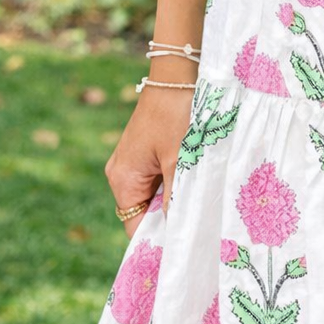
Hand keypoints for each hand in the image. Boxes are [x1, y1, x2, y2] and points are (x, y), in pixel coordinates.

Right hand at [104, 83, 195, 238]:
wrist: (177, 76)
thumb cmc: (177, 116)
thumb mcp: (180, 161)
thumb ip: (176, 198)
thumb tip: (177, 231)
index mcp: (122, 179)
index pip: (135, 226)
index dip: (158, 238)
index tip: (183, 247)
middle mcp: (122, 173)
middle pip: (144, 212)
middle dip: (169, 217)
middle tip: (200, 226)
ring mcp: (132, 162)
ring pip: (154, 195)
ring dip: (175, 198)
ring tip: (201, 203)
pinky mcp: (145, 151)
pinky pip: (158, 178)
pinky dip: (175, 183)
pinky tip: (195, 181)